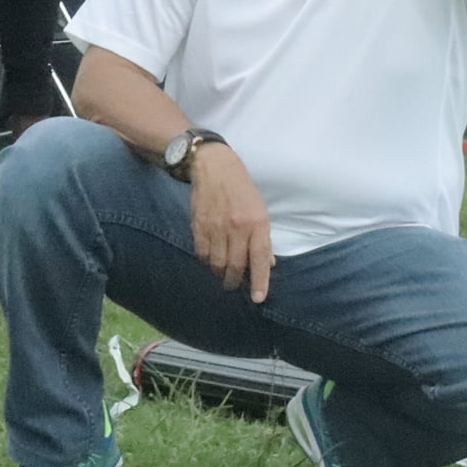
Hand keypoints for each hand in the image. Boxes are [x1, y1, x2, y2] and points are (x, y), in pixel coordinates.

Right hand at [187, 144, 274, 302]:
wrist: (215, 168)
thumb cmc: (243, 189)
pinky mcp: (198, 227)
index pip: (260, 258)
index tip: (258, 298)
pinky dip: (206, 262)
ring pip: (217, 263)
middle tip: (235, 286)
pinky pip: (202, 254)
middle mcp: (237, 227)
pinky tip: (211, 261)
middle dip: (235, 281)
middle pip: (236, 265)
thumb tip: (268, 263)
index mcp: (257, 222)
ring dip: (220, 274)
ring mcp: (216, 228)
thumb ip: (262, 237)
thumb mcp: (261, 210)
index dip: (259, 280)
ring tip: (224, 276)